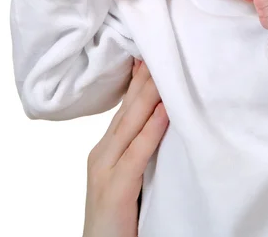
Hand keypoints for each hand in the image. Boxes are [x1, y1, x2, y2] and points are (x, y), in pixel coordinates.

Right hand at [83, 59, 168, 236]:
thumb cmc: (121, 218)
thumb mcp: (130, 176)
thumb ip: (141, 150)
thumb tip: (166, 118)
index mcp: (106, 151)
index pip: (125, 109)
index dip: (138, 83)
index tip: (152, 56)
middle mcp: (101, 155)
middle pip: (127, 110)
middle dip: (145, 80)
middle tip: (159, 49)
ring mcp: (104, 173)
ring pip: (130, 125)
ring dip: (149, 96)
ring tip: (164, 69)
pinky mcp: (115, 192)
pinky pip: (136, 155)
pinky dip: (151, 131)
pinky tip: (165, 112)